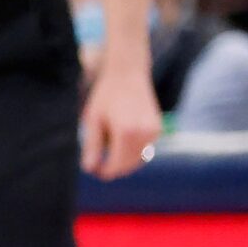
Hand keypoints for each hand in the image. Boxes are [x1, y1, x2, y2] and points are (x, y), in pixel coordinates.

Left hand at [81, 62, 163, 178]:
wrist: (128, 74)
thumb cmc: (106, 96)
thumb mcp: (93, 120)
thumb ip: (92, 146)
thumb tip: (89, 169)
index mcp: (126, 132)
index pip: (116, 165)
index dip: (104, 172)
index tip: (93, 171)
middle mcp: (144, 134)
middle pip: (128, 165)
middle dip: (113, 169)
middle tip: (97, 167)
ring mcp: (154, 132)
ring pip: (138, 160)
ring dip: (123, 162)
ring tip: (107, 155)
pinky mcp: (158, 129)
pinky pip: (145, 150)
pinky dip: (133, 152)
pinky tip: (119, 144)